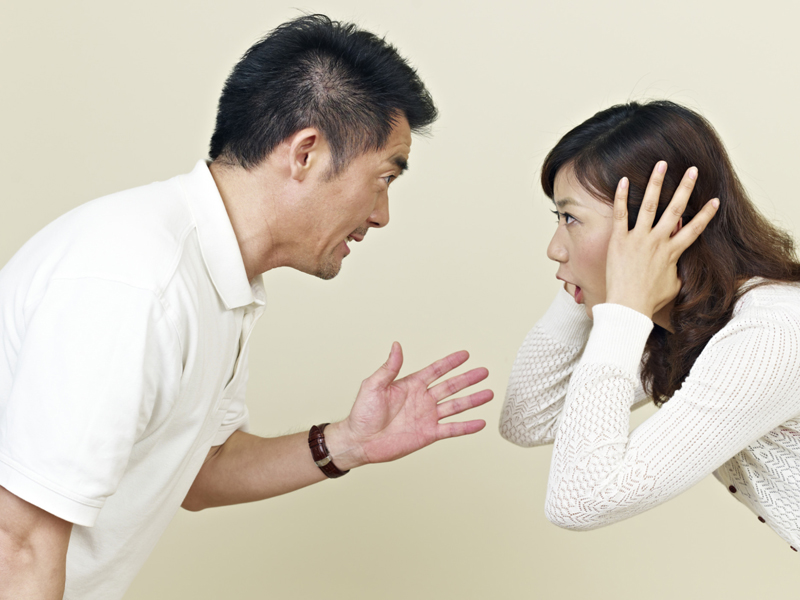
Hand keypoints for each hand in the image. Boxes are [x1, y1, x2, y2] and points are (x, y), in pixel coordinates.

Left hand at [327, 342, 492, 468]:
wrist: (360, 441)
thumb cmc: (362, 413)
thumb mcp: (373, 385)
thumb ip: (388, 368)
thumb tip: (396, 345)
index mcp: (411, 385)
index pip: (435, 370)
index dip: (450, 362)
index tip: (465, 354)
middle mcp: (422, 399)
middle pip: (451, 386)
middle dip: (468, 379)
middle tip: (484, 372)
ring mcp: (427, 417)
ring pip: (455, 406)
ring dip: (472, 400)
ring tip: (489, 394)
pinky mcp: (428, 434)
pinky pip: (452, 429)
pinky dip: (466, 426)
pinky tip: (480, 422)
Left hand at [605, 161, 718, 319]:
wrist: (628, 305)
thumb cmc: (649, 299)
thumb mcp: (672, 285)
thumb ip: (676, 270)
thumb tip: (677, 265)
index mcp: (672, 252)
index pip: (694, 229)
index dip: (706, 214)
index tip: (715, 200)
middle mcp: (658, 241)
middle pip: (675, 209)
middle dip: (685, 188)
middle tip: (693, 169)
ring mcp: (638, 238)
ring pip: (649, 205)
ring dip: (656, 183)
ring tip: (662, 164)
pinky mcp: (619, 240)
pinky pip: (620, 214)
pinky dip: (621, 197)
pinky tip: (623, 180)